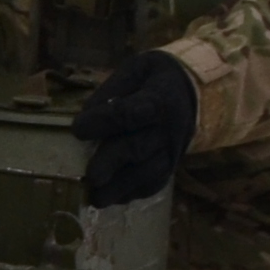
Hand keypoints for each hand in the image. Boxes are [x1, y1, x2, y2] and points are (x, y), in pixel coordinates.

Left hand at [70, 51, 201, 208]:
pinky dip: (133, 193)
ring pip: (147, 173)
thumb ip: (111, 90)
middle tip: (91, 176)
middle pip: (138, 148)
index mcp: (159, 98)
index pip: (131, 112)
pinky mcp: (171, 166)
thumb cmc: (153, 80)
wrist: (192, 93)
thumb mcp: (135, 70)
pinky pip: (154, 184)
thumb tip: (86, 115)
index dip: (103, 121)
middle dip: (112, 163)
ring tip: (96, 198)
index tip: (78, 129)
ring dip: (121, 187)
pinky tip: (113, 198)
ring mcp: (172, 150)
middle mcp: (168, 127)